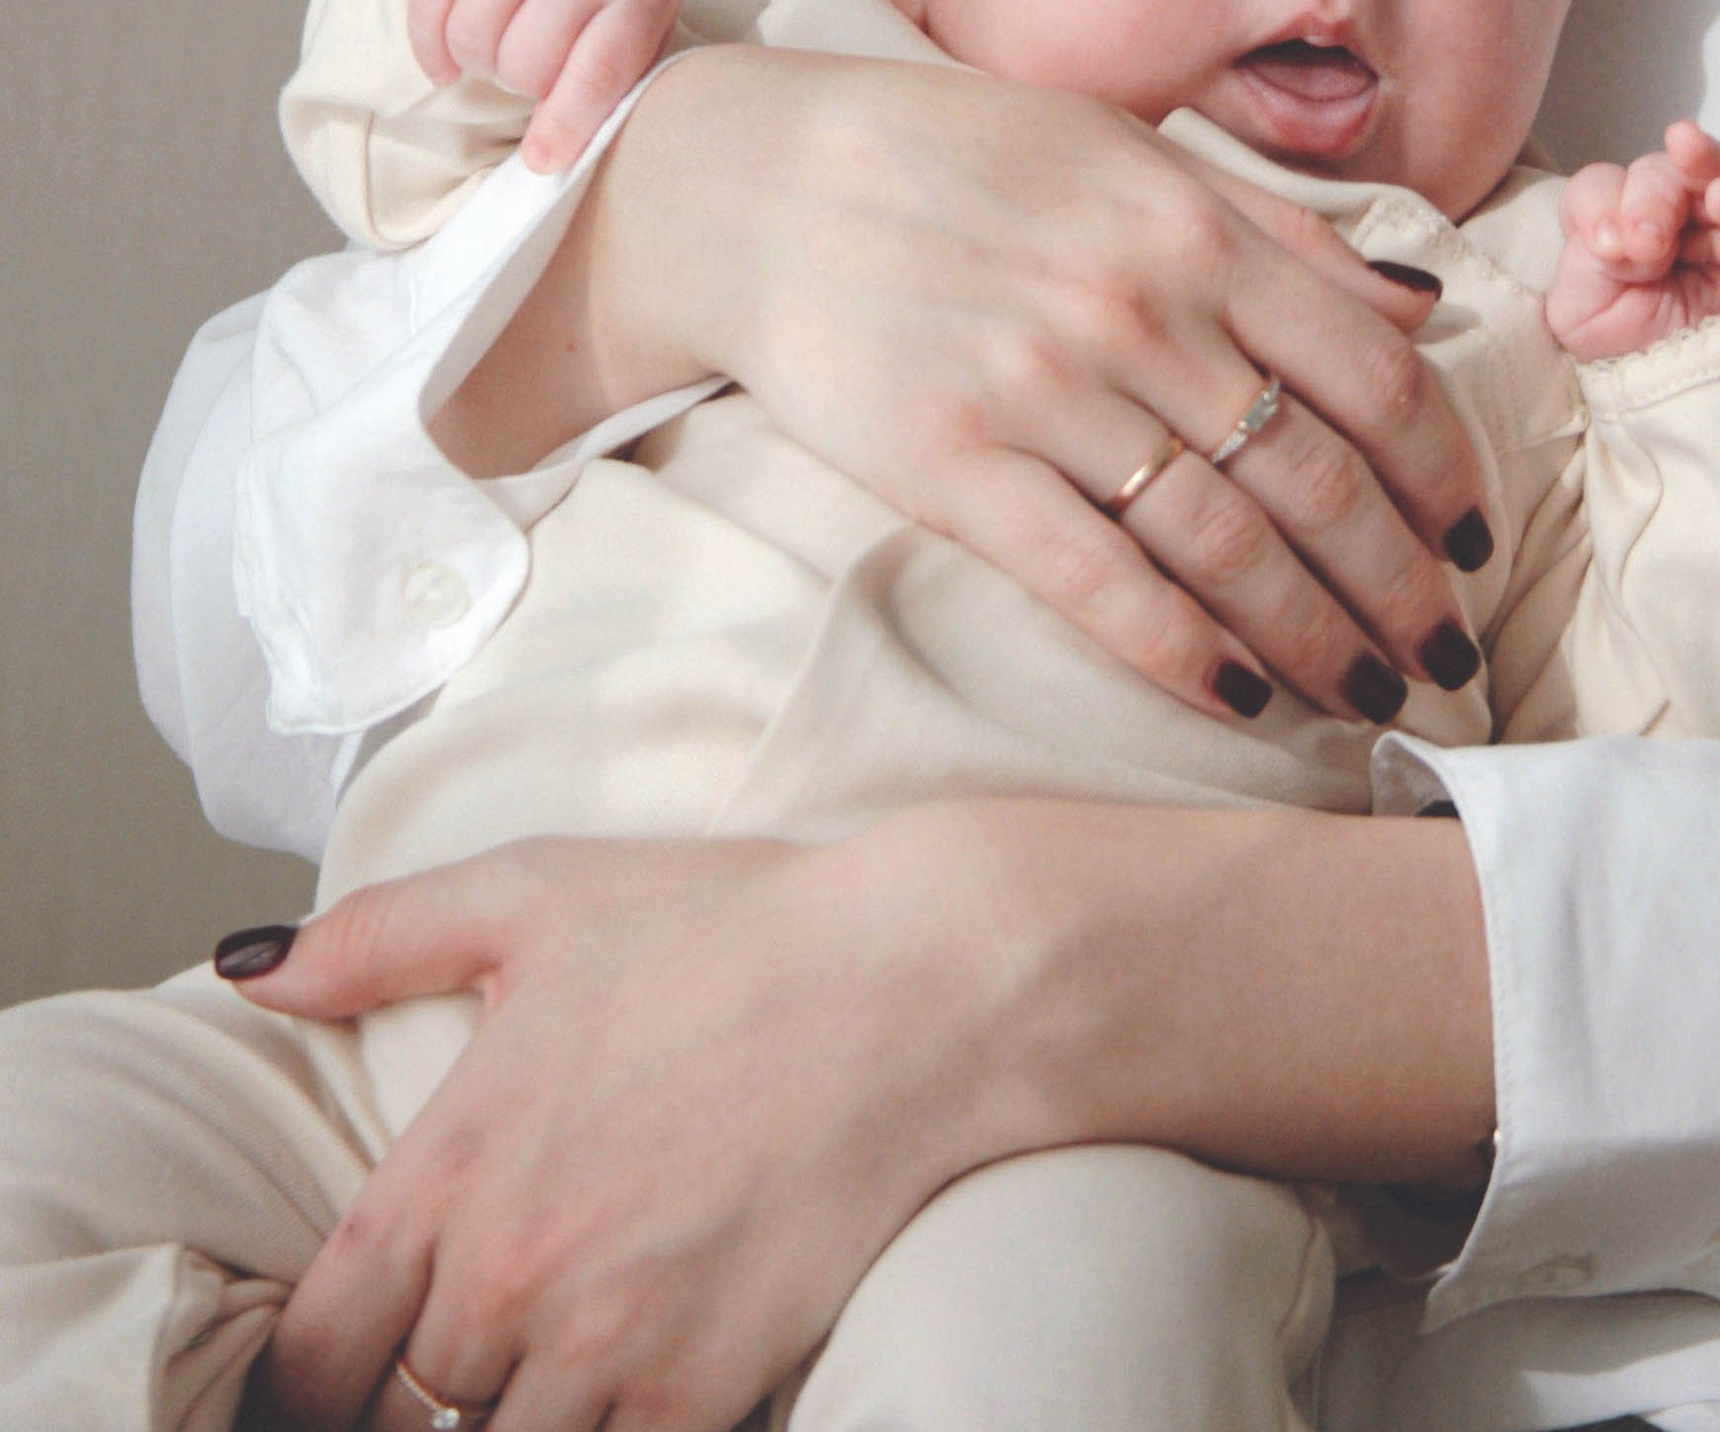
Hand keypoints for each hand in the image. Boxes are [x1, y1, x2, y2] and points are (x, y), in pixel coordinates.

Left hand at [241, 827, 1034, 1431]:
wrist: (918, 986)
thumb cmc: (733, 930)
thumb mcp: (540, 895)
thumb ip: (377, 934)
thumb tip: (248, 969)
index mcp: (450, 1169)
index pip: (311, 1357)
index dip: (307, 1385)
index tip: (340, 1373)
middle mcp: (507, 1276)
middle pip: (410, 1410)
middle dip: (434, 1383)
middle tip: (487, 1331)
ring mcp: (606, 1346)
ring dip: (523, 1410)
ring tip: (563, 1352)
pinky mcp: (702, 1391)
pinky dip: (615, 1431)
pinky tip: (640, 1378)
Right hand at [406, 0, 682, 172]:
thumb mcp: (635, 26)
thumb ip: (602, 88)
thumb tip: (542, 158)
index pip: (598, 72)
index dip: (566, 125)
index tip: (541, 160)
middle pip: (523, 64)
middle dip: (522, 81)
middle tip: (533, 62)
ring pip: (470, 38)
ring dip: (478, 60)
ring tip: (502, 44)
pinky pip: (427, 4)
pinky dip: (431, 45)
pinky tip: (450, 56)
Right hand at [436, 46, 1494, 725]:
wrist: (765, 183)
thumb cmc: (960, 157)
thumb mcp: (1132, 151)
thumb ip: (1280, 229)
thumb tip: (1420, 302)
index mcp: (1194, 228)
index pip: (1373, 372)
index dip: (1444, 470)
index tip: (1477, 540)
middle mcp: (1139, 310)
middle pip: (1318, 475)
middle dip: (1401, 582)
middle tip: (1448, 657)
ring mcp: (1045, 391)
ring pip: (1225, 544)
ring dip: (1315, 636)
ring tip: (1369, 695)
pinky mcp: (955, 465)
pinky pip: (1096, 581)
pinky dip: (1181, 651)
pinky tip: (1238, 699)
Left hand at [1546, 123, 1719, 358]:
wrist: (1701, 410)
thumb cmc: (1641, 357)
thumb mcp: (1583, 315)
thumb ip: (1584, 263)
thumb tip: (1617, 232)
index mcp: (1621, 224)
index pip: (1601, 189)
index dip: (1597, 206)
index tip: (1605, 248)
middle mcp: (1673, 216)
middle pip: (1655, 174)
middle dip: (1645, 201)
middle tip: (1644, 246)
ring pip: (1714, 174)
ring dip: (1698, 161)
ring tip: (1685, 146)